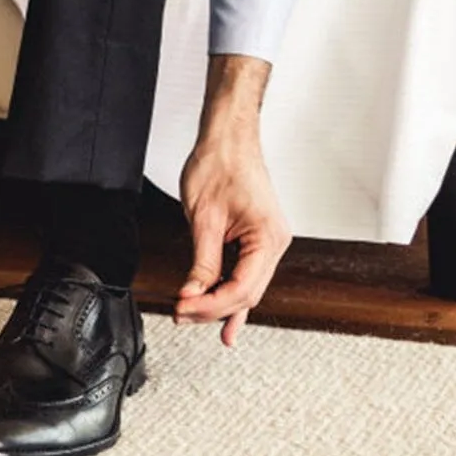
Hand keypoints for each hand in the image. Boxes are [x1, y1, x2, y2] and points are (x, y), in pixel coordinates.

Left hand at [176, 134, 290, 346]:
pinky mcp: (258, 237)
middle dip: (212, 308)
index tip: (183, 308)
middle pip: (246, 293)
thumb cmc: (221, 162)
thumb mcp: (204, 218)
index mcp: (268, 236)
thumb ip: (201, 262)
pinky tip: (227, 319)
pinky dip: (232, 293)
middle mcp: (275, 240)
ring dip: (220, 303)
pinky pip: (247, 274)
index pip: (241, 289)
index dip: (209, 306)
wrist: (228, 136)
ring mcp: (269, 239)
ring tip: (193, 316)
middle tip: (180, 313)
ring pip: (247, 287)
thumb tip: (193, 294)